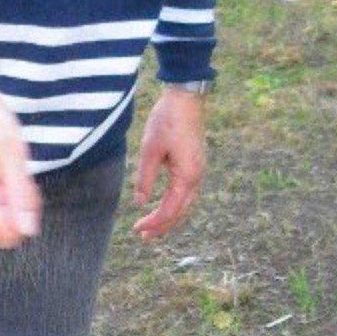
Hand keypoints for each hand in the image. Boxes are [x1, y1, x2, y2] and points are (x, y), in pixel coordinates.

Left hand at [133, 87, 207, 240]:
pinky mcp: (195, 164)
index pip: (170, 210)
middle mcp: (196, 177)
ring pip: (185, 203)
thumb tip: (140, 203)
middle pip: (181, 212)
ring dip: (170, 217)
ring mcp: (198, 171)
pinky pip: (187, 192)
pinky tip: (164, 205)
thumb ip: (145, 178)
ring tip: (153, 227)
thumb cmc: (167, 121)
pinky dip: (175, 204)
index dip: (154, 223)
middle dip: (163, 226)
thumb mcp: (150, 150)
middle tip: (143, 237)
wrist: (186, 98)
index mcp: (187, 176)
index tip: (137, 231)